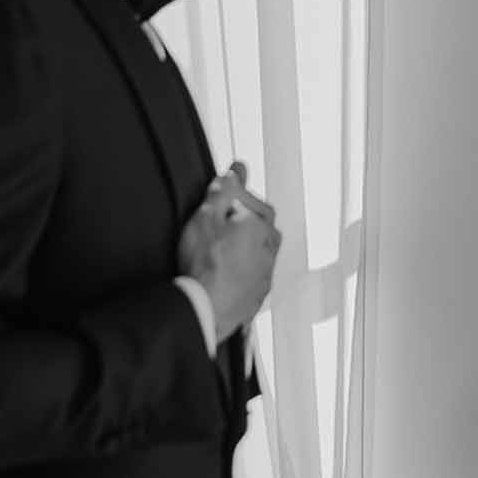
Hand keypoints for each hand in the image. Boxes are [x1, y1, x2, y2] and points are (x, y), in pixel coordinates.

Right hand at [177, 159, 281, 340]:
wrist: (207, 308)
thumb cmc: (206, 264)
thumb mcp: (206, 215)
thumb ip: (224, 189)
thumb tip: (237, 169)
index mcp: (262, 225)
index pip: (248, 199)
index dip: (229, 197)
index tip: (216, 197)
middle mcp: (271, 248)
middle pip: (255, 223)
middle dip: (237, 220)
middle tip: (214, 224)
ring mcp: (266, 272)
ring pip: (255, 249)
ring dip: (239, 245)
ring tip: (213, 251)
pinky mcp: (258, 293)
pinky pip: (250, 273)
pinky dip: (237, 269)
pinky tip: (219, 272)